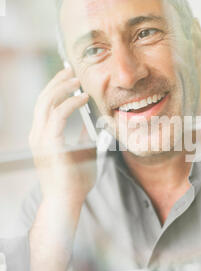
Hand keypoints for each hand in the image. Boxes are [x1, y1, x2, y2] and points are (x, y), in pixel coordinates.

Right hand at [29, 66, 96, 206]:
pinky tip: (83, 98)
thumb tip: (92, 124)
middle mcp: (37, 134)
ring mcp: (40, 138)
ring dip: (62, 87)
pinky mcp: (49, 143)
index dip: (55, 88)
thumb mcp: (82, 153)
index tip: (68, 77)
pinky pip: (58, 115)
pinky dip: (71, 103)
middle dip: (57, 81)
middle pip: (42, 99)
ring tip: (77, 78)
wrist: (66, 201)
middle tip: (71, 69)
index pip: (44, 105)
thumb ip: (83, 137)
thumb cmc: (74, 181)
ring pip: (46, 102)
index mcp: (42, 136)